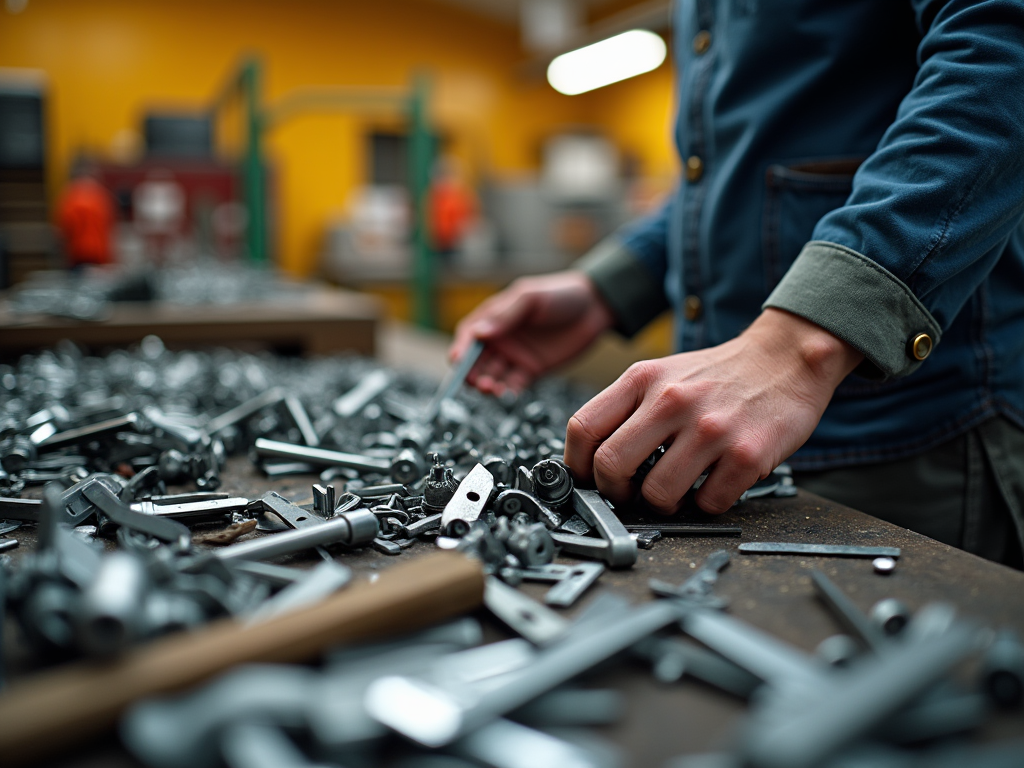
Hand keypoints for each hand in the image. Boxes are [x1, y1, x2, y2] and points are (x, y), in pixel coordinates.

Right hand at [450, 271, 614, 394]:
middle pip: (476, 360)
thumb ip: (505, 315)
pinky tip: (508, 395)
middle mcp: (501, 337)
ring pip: (492, 374)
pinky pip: (513, 384)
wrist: (595, 307)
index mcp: (494, 316)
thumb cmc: (561, 294)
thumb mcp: (530, 297)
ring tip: (492, 389)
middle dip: (471, 372)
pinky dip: (507, 392)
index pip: (470, 335)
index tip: (457, 361)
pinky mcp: (531, 369)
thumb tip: (478, 332)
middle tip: (477, 381)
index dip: (461, 348)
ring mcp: (515, 355)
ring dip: (487, 384)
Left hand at [563, 308, 863, 513]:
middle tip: (629, 494)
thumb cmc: (718, 374)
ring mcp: (710, 428)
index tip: (587, 480)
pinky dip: (706, 504)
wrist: (785, 357)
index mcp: (642, 379)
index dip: (577, 465)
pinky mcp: (746, 454)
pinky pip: (708, 502)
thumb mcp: (660, 373)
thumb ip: (626, 408)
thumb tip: (591, 461)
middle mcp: (671, 401)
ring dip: (662, 505)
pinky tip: (711, 485)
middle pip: (610, 466)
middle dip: (614, 492)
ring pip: (657, 493)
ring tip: (674, 492)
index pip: (583, 428)